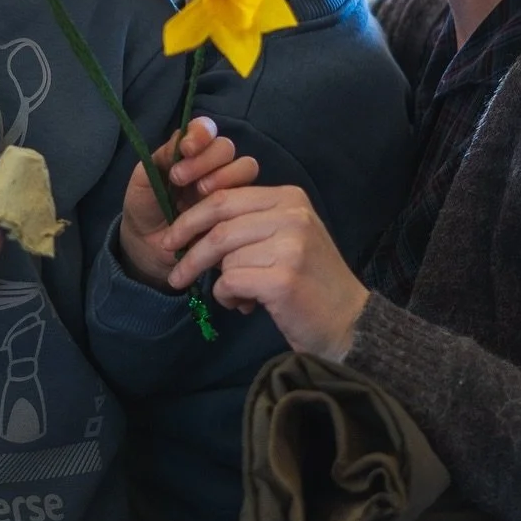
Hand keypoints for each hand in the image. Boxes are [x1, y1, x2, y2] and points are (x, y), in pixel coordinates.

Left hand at [119, 117, 259, 288]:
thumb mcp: (144, 180)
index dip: (201, 133)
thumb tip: (182, 139)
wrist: (147, 250)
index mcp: (190, 153)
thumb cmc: (144, 210)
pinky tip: (211, 215)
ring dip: (224, 177)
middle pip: (227, 148)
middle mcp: (212, 167)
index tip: (185, 149)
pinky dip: (233, 203)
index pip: (206, 130)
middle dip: (207, 159)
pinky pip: (249, 199)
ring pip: (245, 168)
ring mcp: (226, 188)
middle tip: (179, 179)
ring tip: (200, 194)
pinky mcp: (236, 211)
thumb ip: (162, 157)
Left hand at [160, 185, 369, 360]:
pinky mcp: (283, 278)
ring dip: (221, 282)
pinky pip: (230, 282)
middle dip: (189, 249)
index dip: (190, 218)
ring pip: (224, 258)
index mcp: (290, 198)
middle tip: (174, 273)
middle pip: (219, 225)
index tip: (172, 238)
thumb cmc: (310, 281)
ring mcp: (290, 246)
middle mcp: (292, 215)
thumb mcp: (288, 236)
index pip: (224, 198)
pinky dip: (228, 297)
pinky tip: (245, 305)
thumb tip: (195, 223)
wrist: (348, 322)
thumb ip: (251, 222)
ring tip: (239, 296)